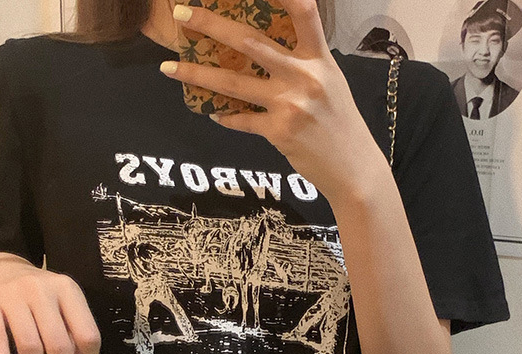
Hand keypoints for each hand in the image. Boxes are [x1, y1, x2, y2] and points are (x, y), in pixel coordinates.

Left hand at [163, 0, 381, 201]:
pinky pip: (242, 120)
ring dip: (196, 73)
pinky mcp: (278, 132)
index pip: (303, 12)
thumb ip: (304, 62)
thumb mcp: (331, 82)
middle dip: (210, 24)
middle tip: (181, 14)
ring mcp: (289, 105)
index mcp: (320, 58)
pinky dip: (225, 116)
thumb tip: (263, 48)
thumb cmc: (341, 123)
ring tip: (168, 68)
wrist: (353, 169)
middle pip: (249, 41)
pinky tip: (213, 114)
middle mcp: (304, 76)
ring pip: (233, 83)